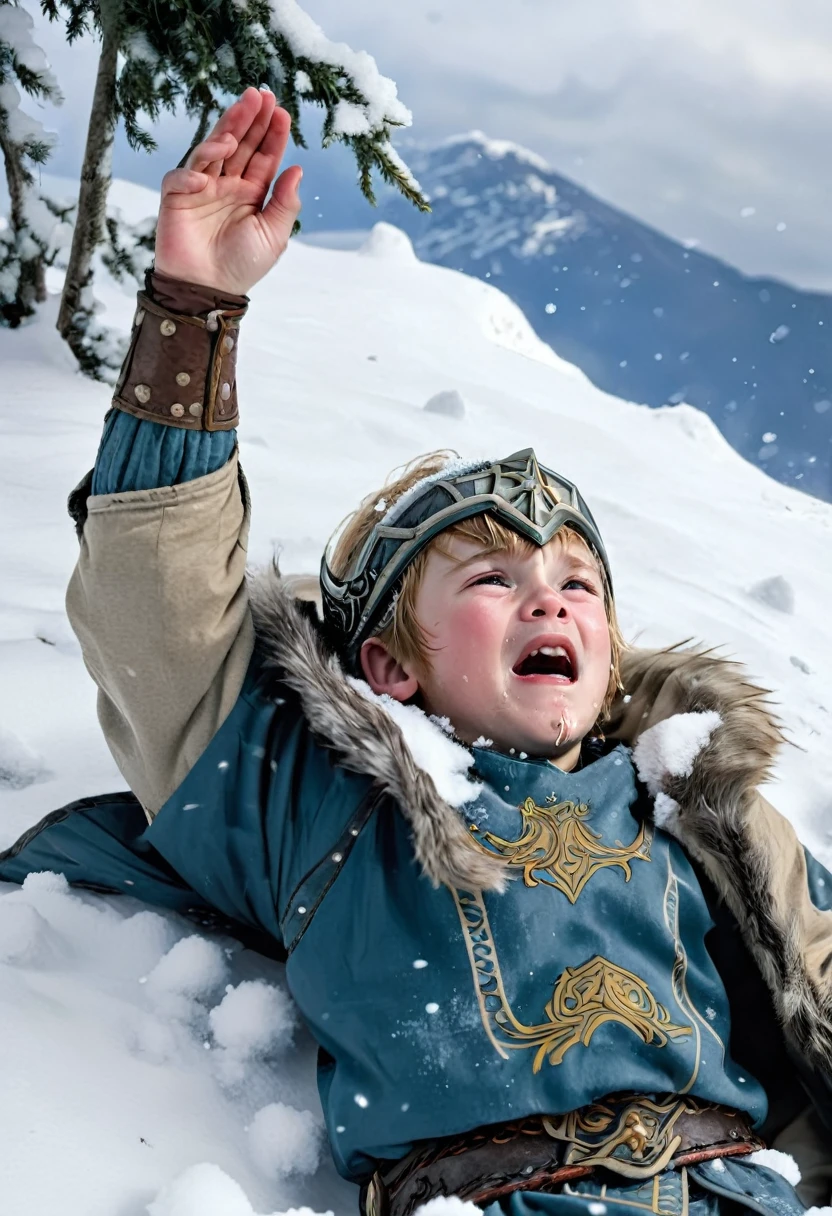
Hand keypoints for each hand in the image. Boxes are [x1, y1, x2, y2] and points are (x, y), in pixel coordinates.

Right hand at [154, 87, 302, 295]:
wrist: (209, 291)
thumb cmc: (242, 266)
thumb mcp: (273, 236)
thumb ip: (285, 203)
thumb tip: (297, 169)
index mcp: (251, 192)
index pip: (263, 156)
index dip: (271, 134)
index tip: (281, 112)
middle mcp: (226, 185)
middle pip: (238, 143)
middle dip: (248, 119)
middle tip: (259, 94)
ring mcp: (200, 189)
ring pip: (210, 151)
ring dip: (222, 133)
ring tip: (236, 121)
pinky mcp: (176, 199)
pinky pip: (179, 179)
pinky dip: (190, 175)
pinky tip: (204, 179)